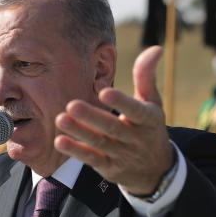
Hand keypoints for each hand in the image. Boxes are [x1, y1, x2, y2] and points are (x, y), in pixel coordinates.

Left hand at [54, 46, 173, 195]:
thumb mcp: (152, 102)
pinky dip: (76, 151)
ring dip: (79, 132)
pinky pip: (91, 159)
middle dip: (92, 117)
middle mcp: (136, 139)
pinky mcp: (109, 168)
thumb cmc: (149, 126)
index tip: (104, 91)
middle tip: (71, 104)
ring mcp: (122, 155)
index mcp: (149, 120)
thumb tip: (155, 48)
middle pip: (112, 128)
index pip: (136, 111)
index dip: (121, 102)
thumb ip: (146, 77)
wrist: (155, 169)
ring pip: (99, 143)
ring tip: (60, 119)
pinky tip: (59, 141)